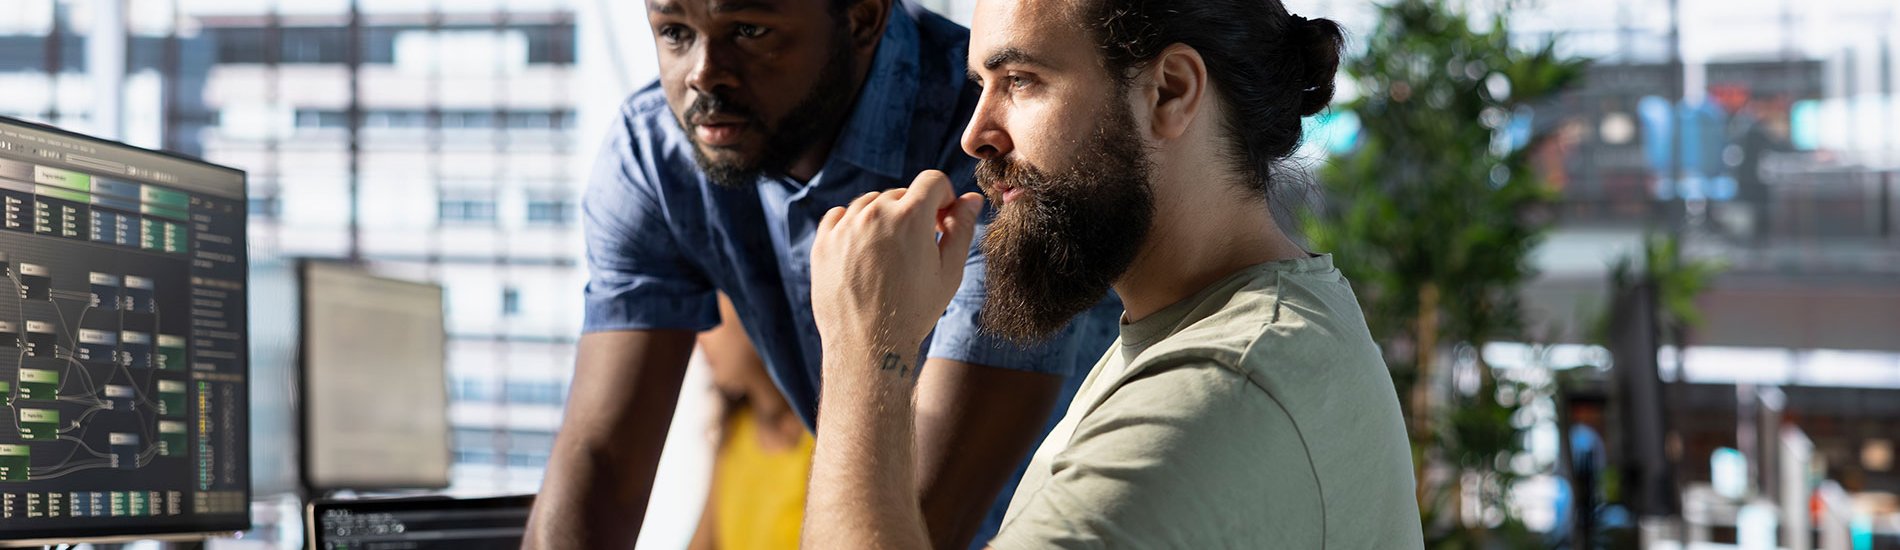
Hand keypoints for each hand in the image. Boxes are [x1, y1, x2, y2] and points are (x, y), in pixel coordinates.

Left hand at [810, 171, 983, 378]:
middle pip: (901, 194)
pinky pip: (840, 216)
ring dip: (883, 218)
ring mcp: (845, 227)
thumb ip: (961, 229)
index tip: (941, 221)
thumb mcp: (949, 272)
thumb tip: (971, 199)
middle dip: (914, 212)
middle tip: (917, 247)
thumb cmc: (914, 311)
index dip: (944, 198)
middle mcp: (875, 213)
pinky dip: (852, 226)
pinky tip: (863, 252)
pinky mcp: (823, 242)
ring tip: (889, 254)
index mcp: (911, 216)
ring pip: (870, 203)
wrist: (868, 345)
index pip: (932, 180)